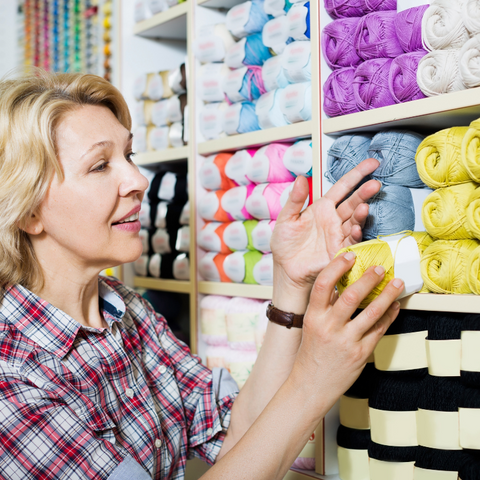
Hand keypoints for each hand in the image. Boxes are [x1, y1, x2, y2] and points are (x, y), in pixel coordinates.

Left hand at [271, 158, 380, 308]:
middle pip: (353, 202)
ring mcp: (338, 235)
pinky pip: (350, 241)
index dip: (357, 175)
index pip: (343, 187)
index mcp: (322, 208)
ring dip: (361, 214)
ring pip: (354, 221)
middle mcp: (334, 219)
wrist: (285, 270)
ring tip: (364, 207)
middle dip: (364, 192)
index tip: (372, 164)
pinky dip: (354, 235)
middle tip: (375, 184)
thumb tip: (301, 178)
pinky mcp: (339, 251)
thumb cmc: (285, 244)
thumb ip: (295, 199)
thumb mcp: (286, 219)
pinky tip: (354, 228)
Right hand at [292, 251, 402, 399]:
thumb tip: (342, 285)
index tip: (350, 256)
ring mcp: (346, 342)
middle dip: (368, 278)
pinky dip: (389, 316)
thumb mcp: (311, 327)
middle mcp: (328, 327)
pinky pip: (379, 330)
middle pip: (351, 296)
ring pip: (371, 312)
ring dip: (387, 295)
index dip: (337, 267)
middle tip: (380, 268)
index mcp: (313, 317)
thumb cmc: (311, 355)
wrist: (310, 386)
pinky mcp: (360, 354)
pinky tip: (395, 306)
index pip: (323, 285)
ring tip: (397, 283)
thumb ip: (324, 308)